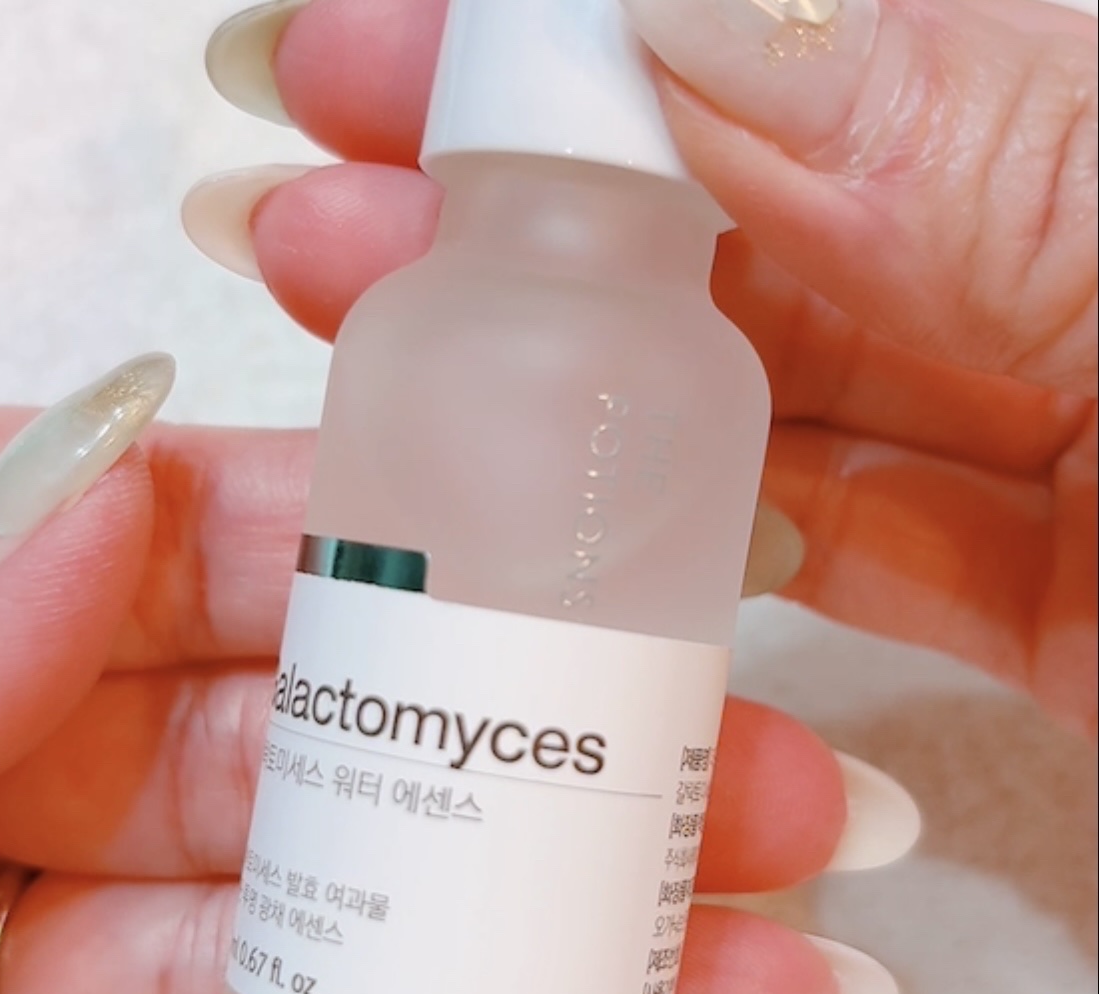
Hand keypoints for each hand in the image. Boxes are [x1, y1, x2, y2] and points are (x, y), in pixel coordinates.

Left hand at [0, 360, 910, 993]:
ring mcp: (13, 986)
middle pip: (311, 770)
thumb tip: (113, 475)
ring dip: (517, 972)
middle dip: (533, 771)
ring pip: (306, 963)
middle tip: (751, 779)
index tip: (575, 548)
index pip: (206, 562)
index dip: (398, 545)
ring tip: (751, 974)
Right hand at [188, 0, 1096, 736]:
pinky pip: (825, 550)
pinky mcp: (1018, 599)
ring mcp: (1029, 447)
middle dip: (508, 220)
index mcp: (1073, 157)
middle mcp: (1043, 285)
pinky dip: (691, 541)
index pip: (764, 78)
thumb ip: (955, 129)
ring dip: (566, 379)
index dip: (557, 68)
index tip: (365, 64)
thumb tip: (678, 6)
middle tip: (307, 225)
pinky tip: (563, 513)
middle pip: (726, 241)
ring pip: (751, 399)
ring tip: (366, 341)